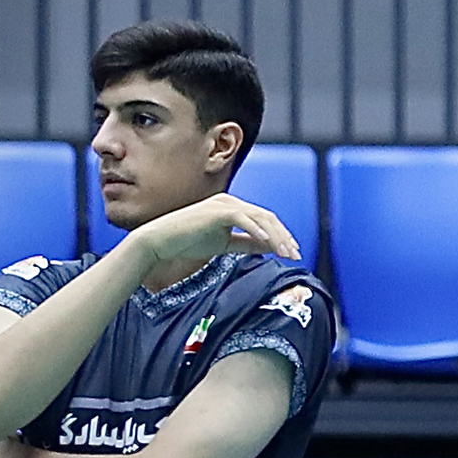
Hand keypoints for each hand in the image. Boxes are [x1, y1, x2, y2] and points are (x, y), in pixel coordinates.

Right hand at [131, 193, 300, 269]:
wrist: (162, 240)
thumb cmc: (189, 242)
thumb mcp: (225, 244)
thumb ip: (246, 243)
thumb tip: (268, 248)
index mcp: (233, 208)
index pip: (265, 220)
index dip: (281, 236)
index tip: (293, 253)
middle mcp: (231, 202)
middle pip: (266, 217)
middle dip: (283, 237)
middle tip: (295, 255)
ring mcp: (223, 204)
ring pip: (259, 218)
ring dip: (275, 236)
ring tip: (285, 253)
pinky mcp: (216, 211)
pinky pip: (242, 219)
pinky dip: (256, 231)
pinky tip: (267, 244)